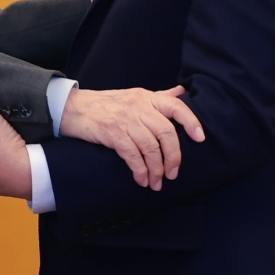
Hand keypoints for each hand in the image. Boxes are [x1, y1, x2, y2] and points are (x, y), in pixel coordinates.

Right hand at [59, 86, 204, 190]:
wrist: (74, 107)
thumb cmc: (107, 104)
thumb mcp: (135, 95)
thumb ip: (159, 96)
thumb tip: (181, 91)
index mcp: (147, 97)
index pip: (176, 106)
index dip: (191, 121)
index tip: (200, 138)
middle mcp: (139, 107)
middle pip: (166, 132)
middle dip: (173, 157)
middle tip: (172, 174)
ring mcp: (126, 120)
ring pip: (151, 147)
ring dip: (156, 169)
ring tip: (156, 183)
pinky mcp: (112, 133)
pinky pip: (132, 155)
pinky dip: (140, 170)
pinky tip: (141, 179)